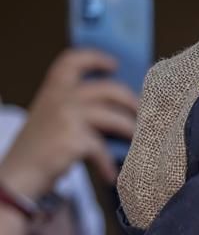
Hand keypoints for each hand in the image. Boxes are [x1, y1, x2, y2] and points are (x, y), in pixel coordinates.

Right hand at [0, 49, 137, 196]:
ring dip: (131, 132)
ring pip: (115, 119)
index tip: (114, 63)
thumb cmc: (42, 148)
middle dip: (131, 100)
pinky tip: (110, 176)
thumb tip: (122, 108)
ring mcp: (67, 117)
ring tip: (138, 142)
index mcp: (53, 90)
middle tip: (143, 112)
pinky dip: (108, 164)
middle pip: (108, 89)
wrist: (20, 173)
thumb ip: (78, 108)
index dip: (94, 58)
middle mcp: (60, 98)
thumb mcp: (54, 119)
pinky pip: (103, 149)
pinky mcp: (74, 138)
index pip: (72, 61)